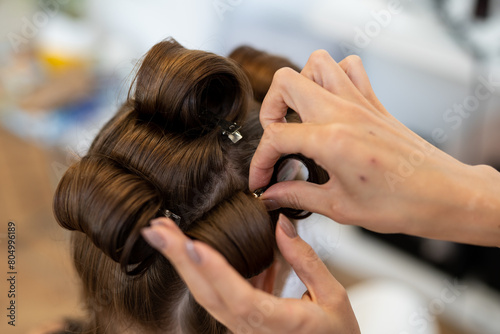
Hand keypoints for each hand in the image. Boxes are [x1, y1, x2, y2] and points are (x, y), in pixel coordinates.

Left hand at [141, 216, 359, 333]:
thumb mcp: (333, 297)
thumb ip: (306, 261)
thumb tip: (281, 226)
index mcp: (278, 324)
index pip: (240, 297)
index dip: (215, 271)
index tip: (192, 245)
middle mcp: (252, 328)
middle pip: (207, 293)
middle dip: (179, 259)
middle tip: (155, 231)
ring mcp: (243, 327)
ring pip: (205, 293)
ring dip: (183, 263)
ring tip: (165, 235)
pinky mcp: (242, 320)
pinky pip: (217, 294)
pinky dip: (203, 269)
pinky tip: (195, 249)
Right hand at [249, 50, 499, 246]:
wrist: (442, 194)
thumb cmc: (399, 204)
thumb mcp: (339, 207)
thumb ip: (297, 195)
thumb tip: (272, 194)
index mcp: (332, 140)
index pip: (276, 137)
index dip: (260, 161)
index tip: (261, 179)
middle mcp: (343, 113)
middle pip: (287, 83)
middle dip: (270, 110)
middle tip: (275, 138)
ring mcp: (360, 102)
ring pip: (318, 64)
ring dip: (300, 85)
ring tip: (299, 115)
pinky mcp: (373, 103)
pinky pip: (349, 68)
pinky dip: (333, 77)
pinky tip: (329, 104)